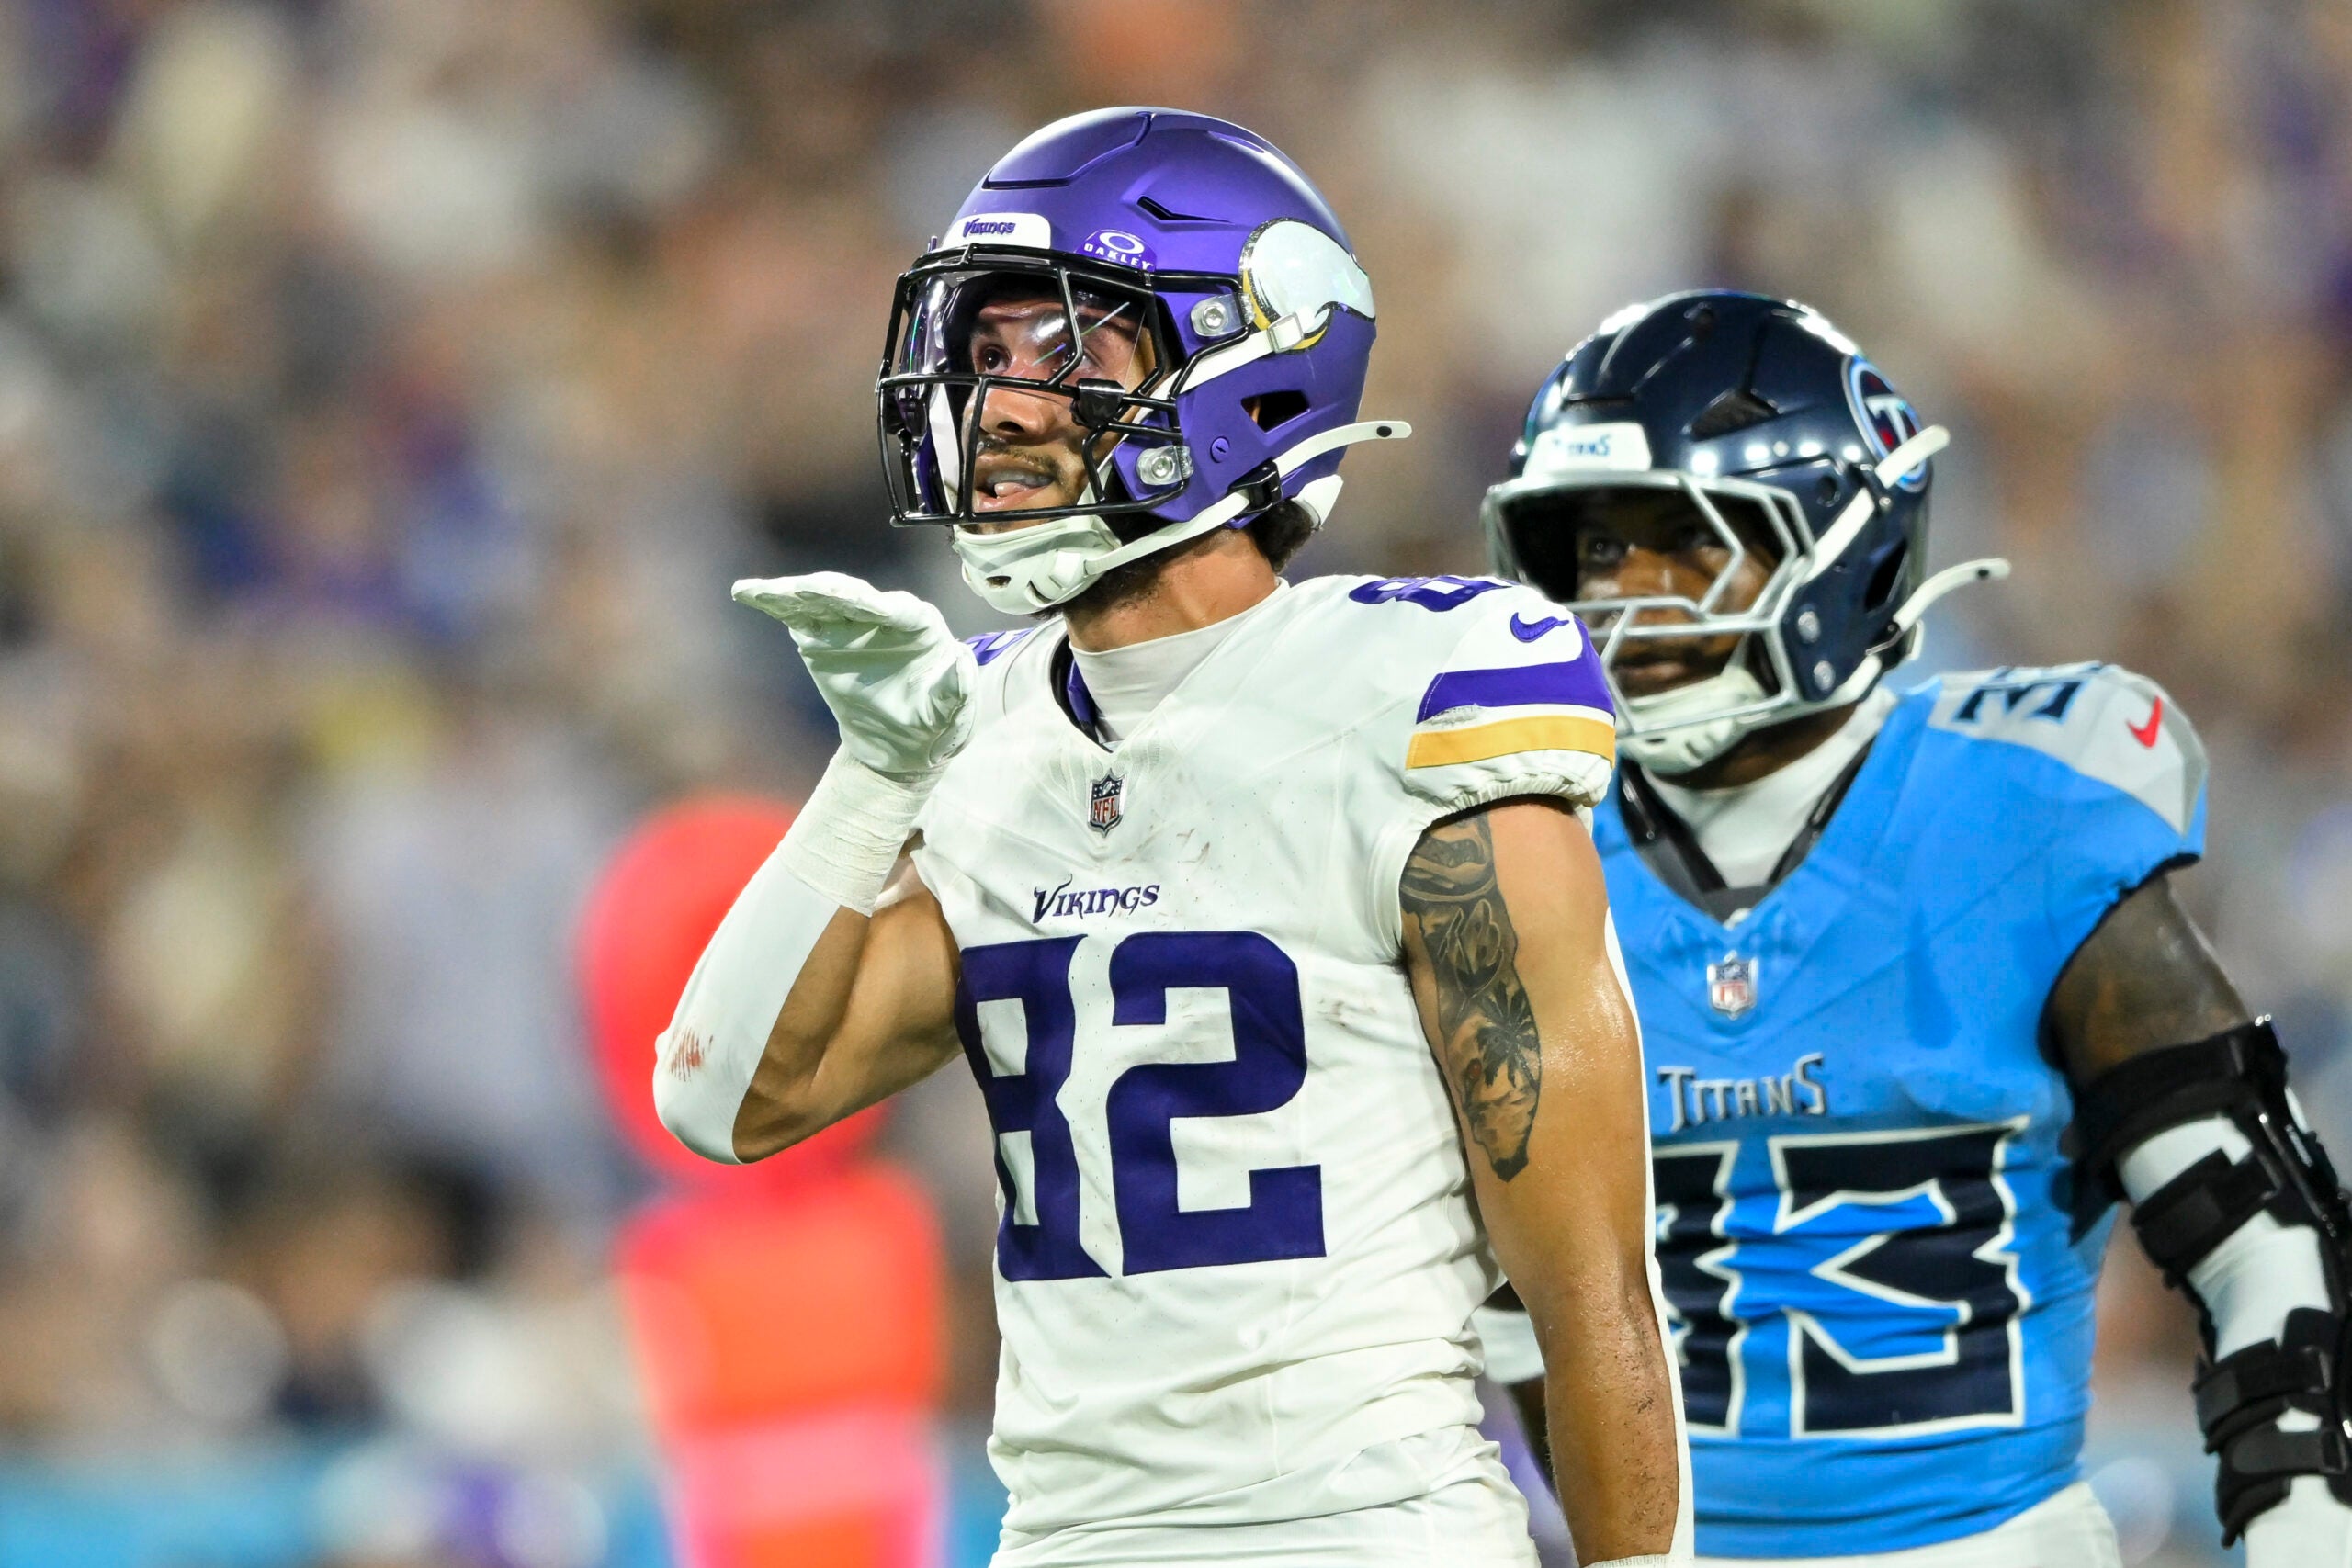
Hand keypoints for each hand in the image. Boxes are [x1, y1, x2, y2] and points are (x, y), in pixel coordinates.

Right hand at [733, 573, 976, 779]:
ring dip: (790, 593)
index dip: (870, 604)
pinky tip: (748, 594)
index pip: (895, 609)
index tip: (847, 599)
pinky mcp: (823, 633)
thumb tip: (960, 665)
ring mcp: (851, 621)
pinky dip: (774, 603)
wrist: (900, 740)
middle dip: (825, 592)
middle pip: (853, 596)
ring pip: (820, 600)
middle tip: (797, 590)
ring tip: (759, 590)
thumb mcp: (951, 714)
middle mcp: (884, 614)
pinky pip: (797, 614)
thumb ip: (955, 690)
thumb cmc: (933, 724)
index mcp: (920, 626)